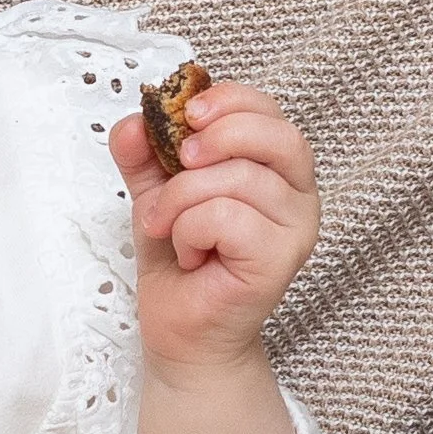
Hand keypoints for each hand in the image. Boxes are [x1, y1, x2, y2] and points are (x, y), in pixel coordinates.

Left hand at [109, 80, 319, 372]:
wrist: (180, 332)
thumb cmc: (179, 263)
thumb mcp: (155, 195)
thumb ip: (145, 156)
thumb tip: (133, 121)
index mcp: (276, 169)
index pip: (269, 111)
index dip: (229, 101)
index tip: (186, 114)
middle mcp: (298, 194)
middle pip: (272, 135)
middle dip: (214, 139)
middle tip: (179, 162)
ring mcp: (297, 227)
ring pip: (237, 178)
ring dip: (182, 200)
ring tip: (169, 230)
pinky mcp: (281, 258)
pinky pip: (227, 217)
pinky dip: (190, 231)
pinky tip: (189, 255)